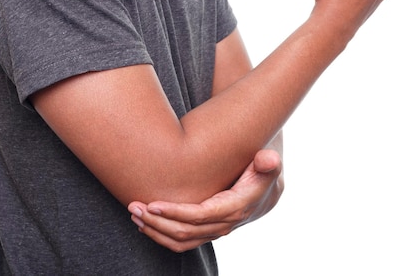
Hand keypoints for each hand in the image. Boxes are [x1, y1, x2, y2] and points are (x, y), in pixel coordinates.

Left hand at [127, 149, 283, 252]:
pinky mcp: (206, 232)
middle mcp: (224, 225)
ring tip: (134, 215)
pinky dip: (161, 236)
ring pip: (181, 241)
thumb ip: (268, 161)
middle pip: (185, 231)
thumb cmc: (261, 171)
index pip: (200, 216)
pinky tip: (145, 224)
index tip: (152, 203)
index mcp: (236, 208)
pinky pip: (182, 242)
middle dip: (156, 221)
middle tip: (134, 207)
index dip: (175, 212)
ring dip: (155, 230)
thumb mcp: (267, 164)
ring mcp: (214, 231)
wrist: (265, 190)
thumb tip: (269, 159)